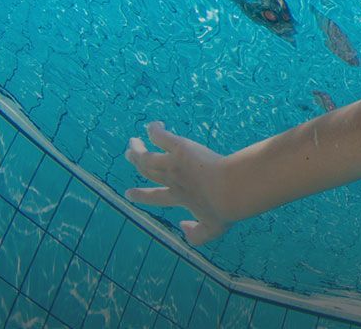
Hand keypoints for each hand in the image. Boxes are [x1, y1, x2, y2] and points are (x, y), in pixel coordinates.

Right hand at [124, 120, 234, 245]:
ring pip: (147, 157)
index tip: (130, 193)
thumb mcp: (213, 229)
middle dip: (138, 163)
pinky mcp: (180, 149)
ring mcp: (173, 164)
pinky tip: (154, 125)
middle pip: (148, 171)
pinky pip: (161, 138)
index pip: (156, 197)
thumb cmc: (227, 209)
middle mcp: (172, 180)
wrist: (231, 190)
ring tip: (132, 142)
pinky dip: (155, 132)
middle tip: (129, 155)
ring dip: (138, 149)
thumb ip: (197, 235)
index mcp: (180, 198)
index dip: (142, 196)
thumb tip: (182, 226)